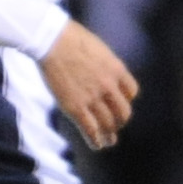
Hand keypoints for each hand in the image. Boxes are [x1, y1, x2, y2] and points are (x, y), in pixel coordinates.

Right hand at [40, 20, 136, 149]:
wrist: (51, 40)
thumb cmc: (69, 38)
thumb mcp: (96, 48)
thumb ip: (102, 63)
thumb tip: (96, 67)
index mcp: (117, 70)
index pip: (131, 92)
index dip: (126, 100)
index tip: (120, 104)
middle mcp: (109, 86)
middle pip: (123, 111)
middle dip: (120, 121)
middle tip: (115, 126)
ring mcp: (92, 98)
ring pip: (108, 123)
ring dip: (109, 134)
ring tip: (108, 141)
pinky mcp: (75, 107)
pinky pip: (90, 128)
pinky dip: (95, 140)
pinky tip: (97, 145)